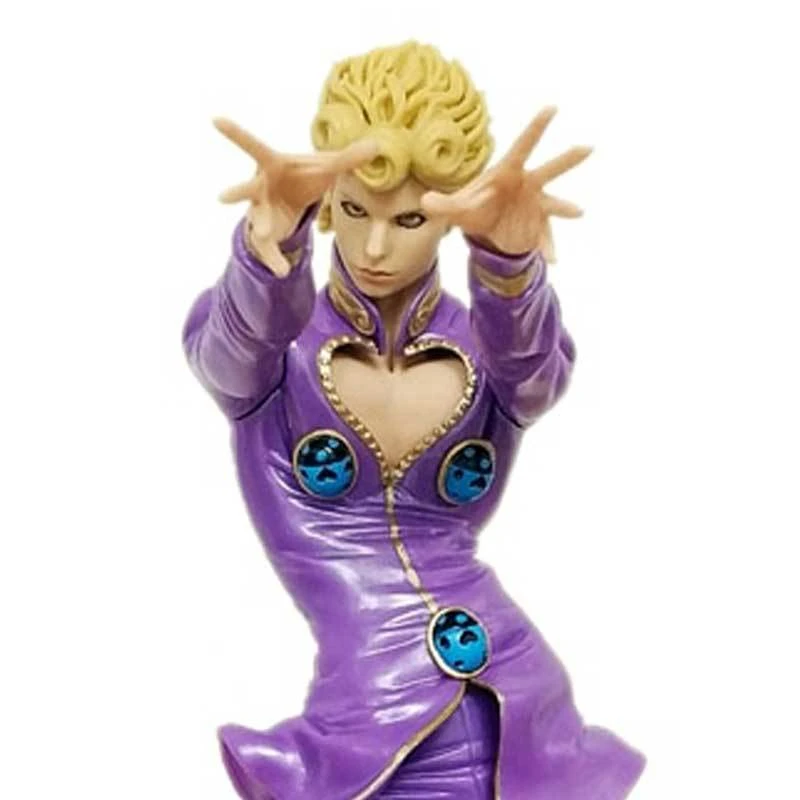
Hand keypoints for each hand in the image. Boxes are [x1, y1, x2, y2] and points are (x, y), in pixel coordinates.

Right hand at [213, 118, 377, 274]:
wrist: (294, 200)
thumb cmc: (305, 175)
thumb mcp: (328, 167)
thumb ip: (350, 158)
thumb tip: (378, 145)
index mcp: (272, 165)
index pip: (253, 146)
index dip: (235, 132)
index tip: (215, 119)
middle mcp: (260, 187)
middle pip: (245, 189)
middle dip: (236, 192)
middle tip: (222, 197)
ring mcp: (259, 211)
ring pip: (256, 222)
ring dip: (260, 229)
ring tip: (262, 235)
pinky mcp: (264, 235)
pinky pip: (269, 249)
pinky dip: (275, 260)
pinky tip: (283, 271)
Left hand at [421, 106, 590, 261]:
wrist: (483, 228)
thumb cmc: (473, 206)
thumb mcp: (456, 208)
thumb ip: (443, 204)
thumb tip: (424, 202)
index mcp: (508, 172)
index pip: (522, 146)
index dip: (535, 127)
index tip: (551, 108)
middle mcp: (527, 185)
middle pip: (549, 170)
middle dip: (566, 159)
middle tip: (588, 148)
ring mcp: (536, 205)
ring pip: (554, 203)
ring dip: (565, 207)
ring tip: (578, 212)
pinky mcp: (538, 226)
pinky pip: (544, 238)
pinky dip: (547, 248)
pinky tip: (551, 260)